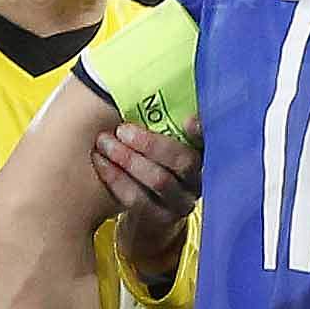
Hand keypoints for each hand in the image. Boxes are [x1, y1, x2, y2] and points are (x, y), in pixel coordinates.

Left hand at [90, 120, 201, 290]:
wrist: (146, 222)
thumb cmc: (149, 170)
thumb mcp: (159, 149)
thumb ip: (159, 125)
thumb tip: (135, 87)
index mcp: (200, 156)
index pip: (209, 141)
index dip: (201, 132)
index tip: (188, 120)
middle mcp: (197, 180)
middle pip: (183, 161)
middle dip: (151, 143)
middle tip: (122, 129)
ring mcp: (181, 202)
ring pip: (160, 180)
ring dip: (128, 159)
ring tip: (104, 143)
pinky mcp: (160, 219)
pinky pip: (137, 199)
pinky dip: (115, 178)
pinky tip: (100, 163)